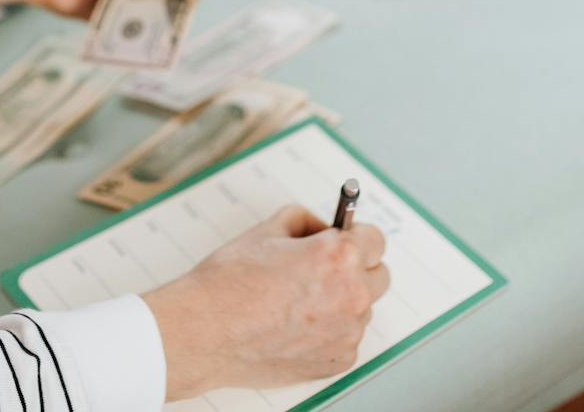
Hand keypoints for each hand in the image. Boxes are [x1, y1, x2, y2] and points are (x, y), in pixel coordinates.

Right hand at [141, 205, 389, 399]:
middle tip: (322, 268)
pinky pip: (345, 338)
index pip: (376, 238)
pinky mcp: (336, 362)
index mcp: (339, 258)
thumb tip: (321, 227)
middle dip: (356, 268)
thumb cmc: (229, 282)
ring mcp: (346, 334)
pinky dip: (329, 331)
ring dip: (342, 301)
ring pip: (361, 309)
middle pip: (378, 275)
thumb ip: (304, 221)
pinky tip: (294, 325)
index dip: (355, 235)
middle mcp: (351, 296)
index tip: (342, 239)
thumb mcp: (266, 230)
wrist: (204, 332)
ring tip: (298, 301)